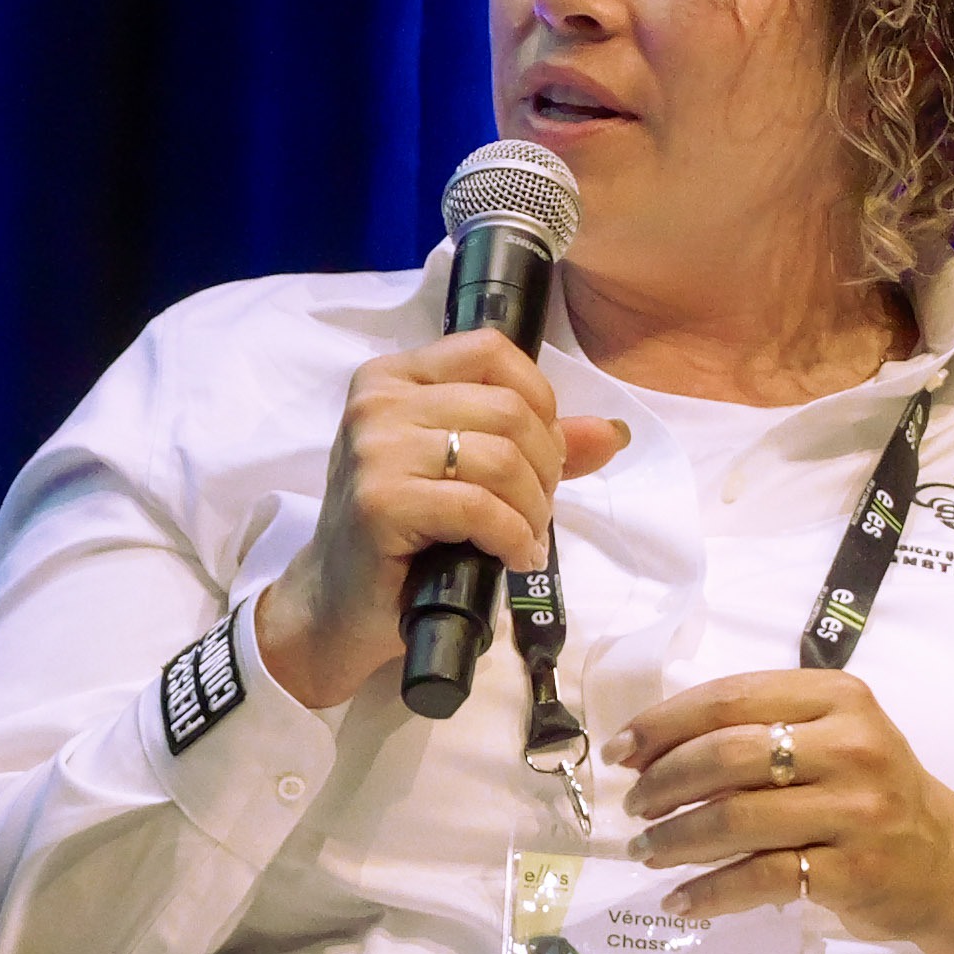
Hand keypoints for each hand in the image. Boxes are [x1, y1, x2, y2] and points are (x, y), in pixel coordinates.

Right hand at [254, 328, 634, 707]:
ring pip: (502, 459)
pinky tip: (513, 558)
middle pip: (509, 410)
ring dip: (533, 509)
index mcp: (393, 376)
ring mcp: (374, 449)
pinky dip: (513, 538)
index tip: (541, 454)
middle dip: (546, 467)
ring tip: (525, 539)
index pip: (491, 351)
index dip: (539, 400)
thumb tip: (614, 432)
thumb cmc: (402, 534)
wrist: (339, 602)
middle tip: (537, 510)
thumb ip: (532, 442)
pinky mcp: (380, 502)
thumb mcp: (463, 471)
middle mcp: (377, 401)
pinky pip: (480, 508)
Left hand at [620, 671, 953, 953]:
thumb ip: (758, 732)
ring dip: (674, 838)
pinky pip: (760, 878)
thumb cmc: (875, 796)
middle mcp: (853, 746)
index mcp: (839, 699)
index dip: (664, 724)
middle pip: (726, 755)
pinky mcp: (855, 871)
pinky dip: (709, 892)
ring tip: (645, 850)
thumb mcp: (834, 741)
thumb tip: (649, 750)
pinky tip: (681, 900)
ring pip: (735, 817)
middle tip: (633, 808)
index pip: (730, 698)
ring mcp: (857, 811)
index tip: (621, 751)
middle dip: (663, 783)